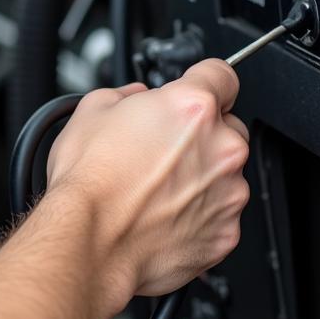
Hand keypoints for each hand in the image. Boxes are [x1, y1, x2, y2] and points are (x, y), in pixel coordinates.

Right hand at [45, 59, 249, 298]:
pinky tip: (164, 214)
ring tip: (158, 188)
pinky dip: (200, 213)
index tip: (198, 91)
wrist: (90, 243)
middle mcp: (222, 148)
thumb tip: (137, 98)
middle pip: (228, 127)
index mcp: (193, 108)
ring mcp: (229, 193)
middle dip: (201, 134)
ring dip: (201, 176)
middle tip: (163, 149)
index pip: (222, 75)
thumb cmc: (90, 184)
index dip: (205, 80)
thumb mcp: (93, 109)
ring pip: (226, 173)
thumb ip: (128, 93)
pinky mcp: (226, 232)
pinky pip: (220, 214)